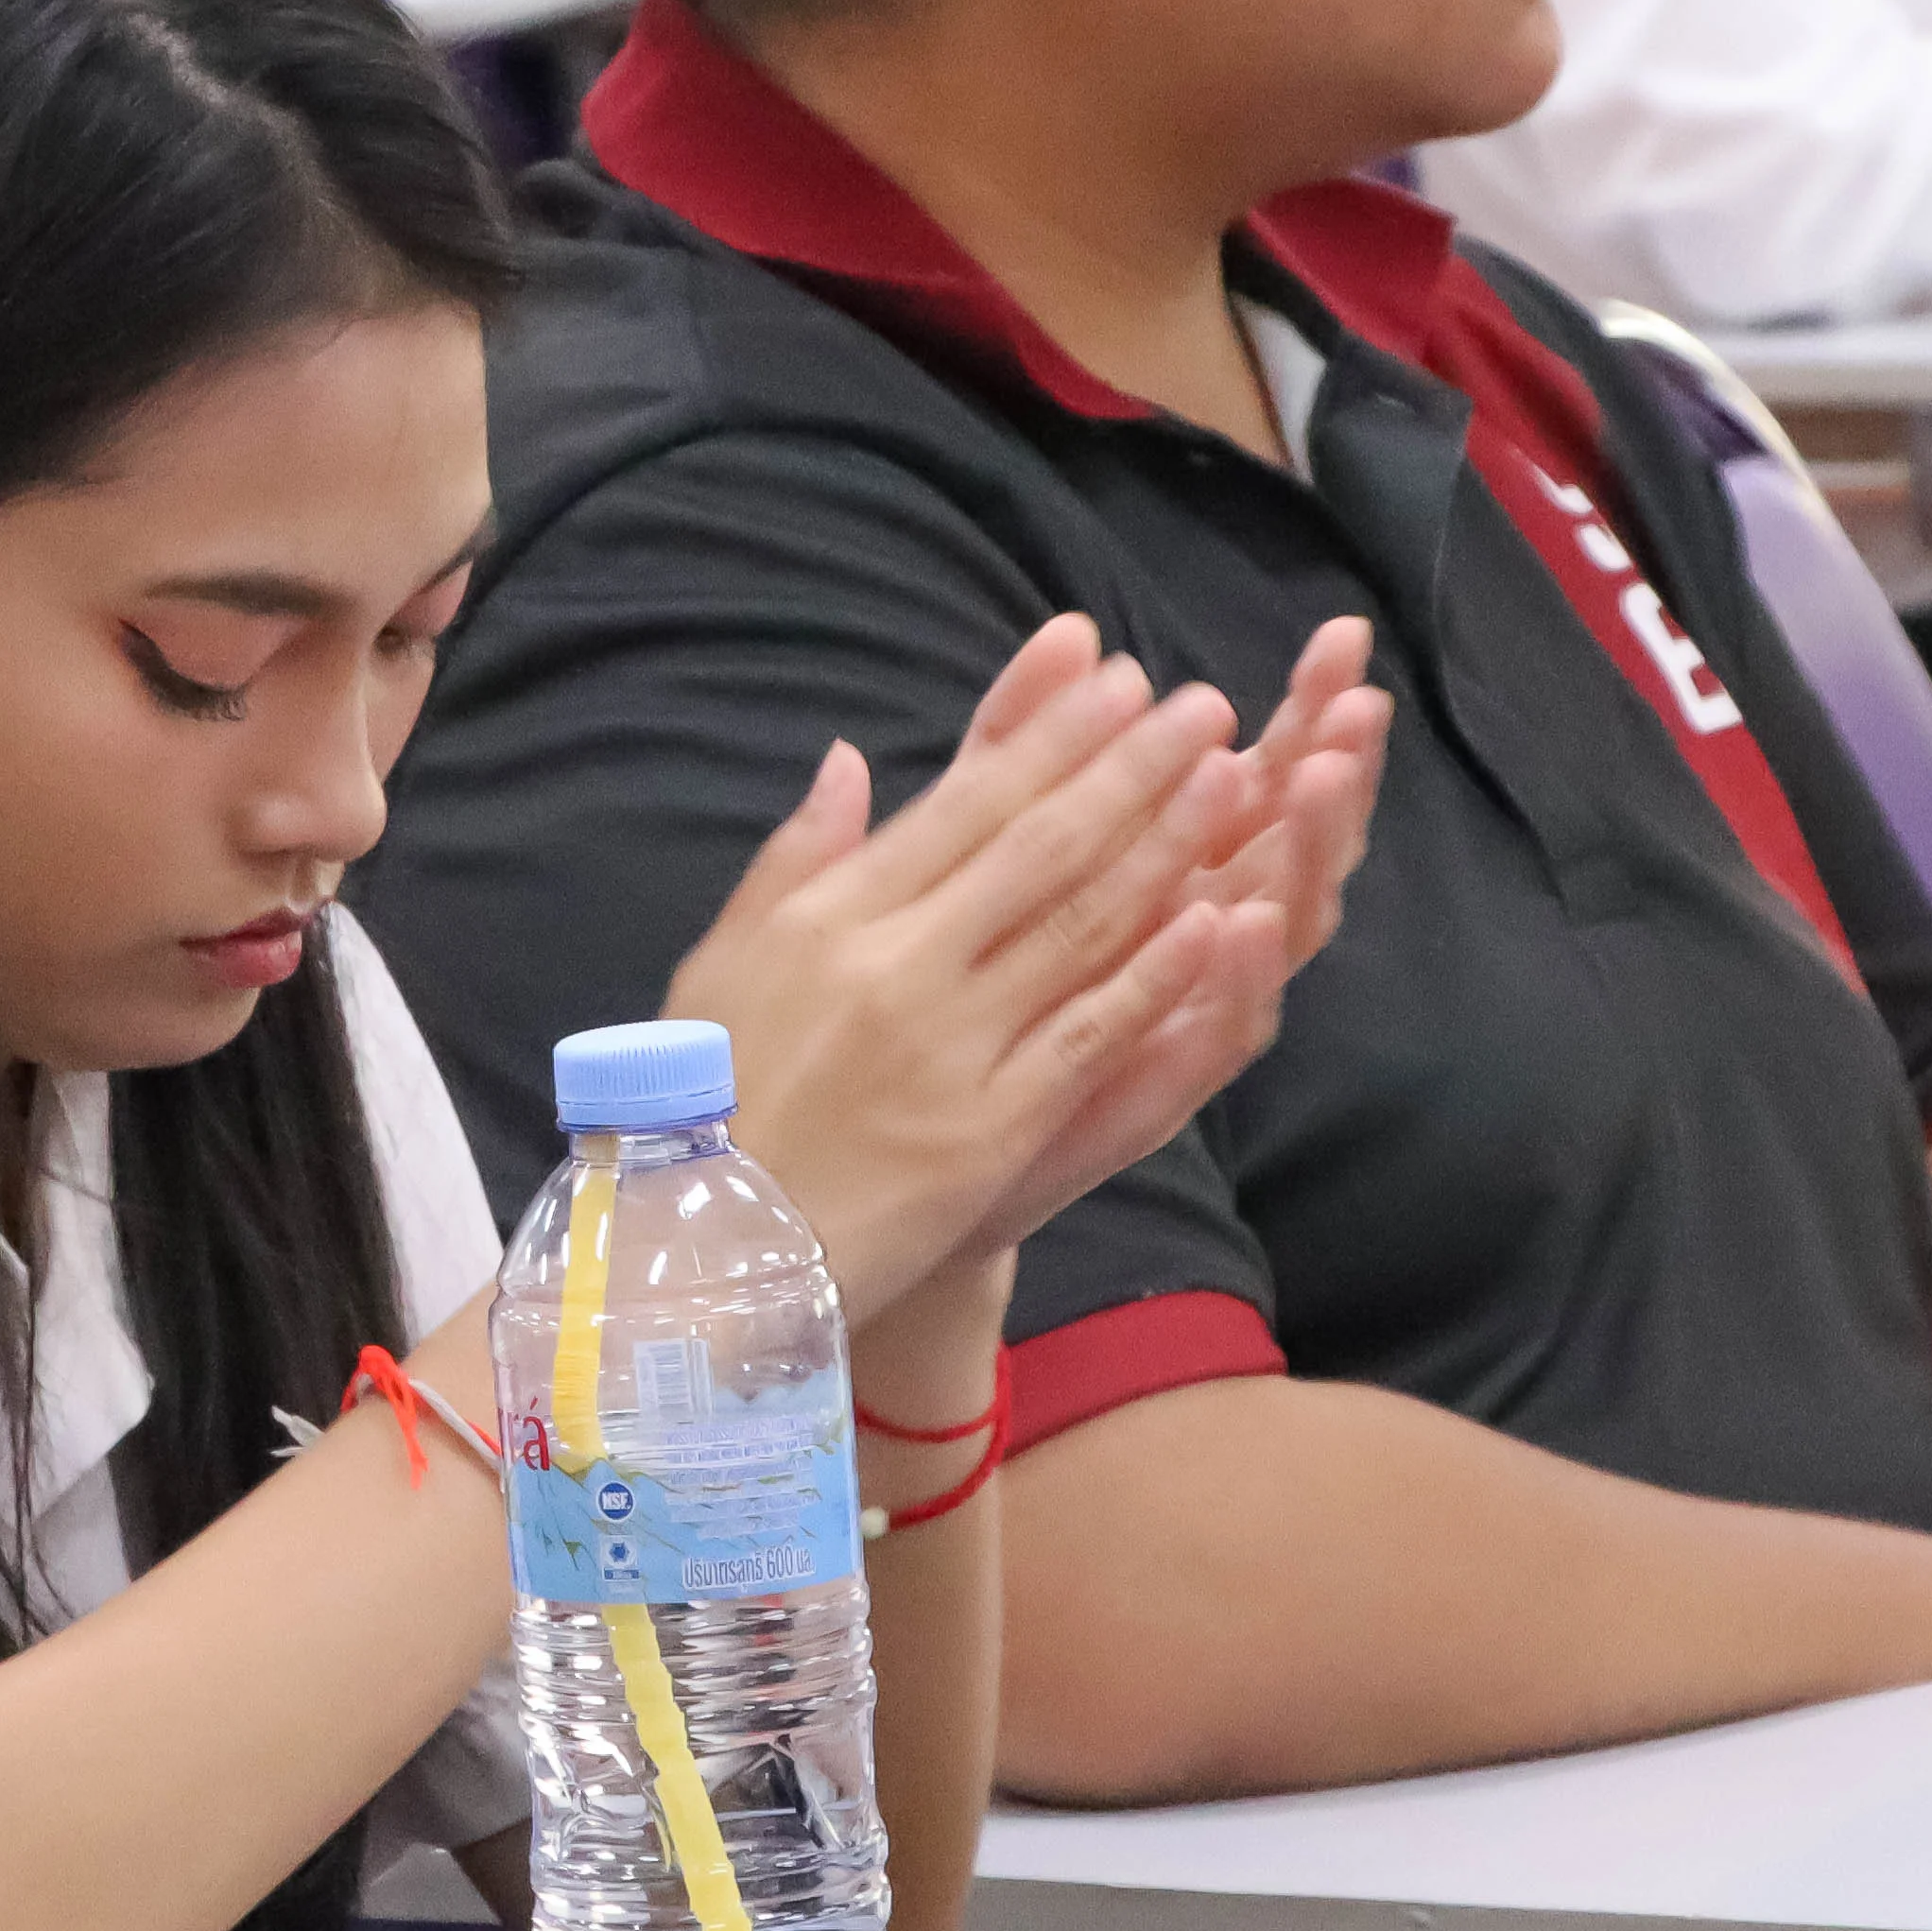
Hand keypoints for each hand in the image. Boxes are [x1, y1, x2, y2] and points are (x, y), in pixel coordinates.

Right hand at [658, 619, 1316, 1322]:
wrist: (704, 1254)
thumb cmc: (701, 1103)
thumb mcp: (719, 962)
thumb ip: (793, 857)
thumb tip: (845, 760)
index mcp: (830, 916)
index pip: (963, 802)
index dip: (1049, 734)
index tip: (1113, 676)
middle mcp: (896, 965)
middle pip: (1037, 846)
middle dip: (1128, 767)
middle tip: (1200, 705)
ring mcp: (950, 1046)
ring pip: (1077, 925)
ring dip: (1163, 845)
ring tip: (1230, 780)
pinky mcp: (992, 1128)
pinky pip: (1090, 1036)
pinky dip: (1156, 976)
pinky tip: (1217, 922)